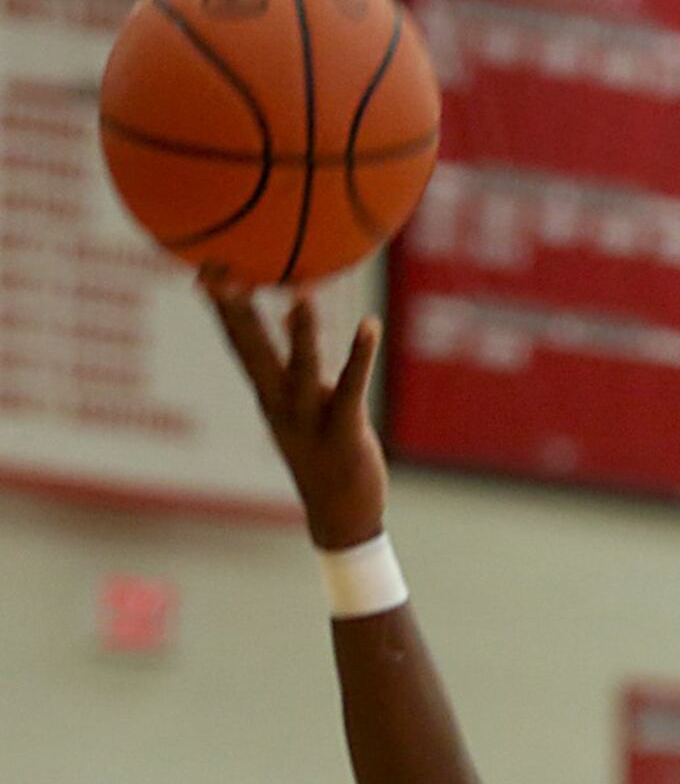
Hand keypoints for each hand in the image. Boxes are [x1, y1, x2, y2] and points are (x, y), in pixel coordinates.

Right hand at [206, 278, 387, 549]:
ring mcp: (310, 420)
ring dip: (302, 333)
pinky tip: (370, 325)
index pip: (239, 342)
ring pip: (301, 370)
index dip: (222, 305)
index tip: (205, 265)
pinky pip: (350, 389)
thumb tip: (287, 312)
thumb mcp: (300, 405)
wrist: (340, 517)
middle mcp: (281, 404)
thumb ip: (291, 361)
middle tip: (220, 269)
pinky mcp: (343, 432)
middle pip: (254, 351)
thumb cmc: (323, 454)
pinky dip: (359, 357)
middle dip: (238, 311)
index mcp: (269, 394)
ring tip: (303, 294)